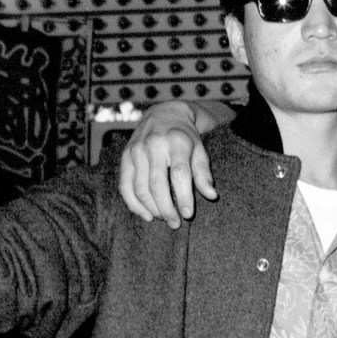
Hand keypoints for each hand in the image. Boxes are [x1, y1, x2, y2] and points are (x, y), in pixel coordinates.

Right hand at [119, 100, 215, 226]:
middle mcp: (153, 145)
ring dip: (152, 209)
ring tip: (165, 218)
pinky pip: (125, 186)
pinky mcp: (125, 157)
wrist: (163, 114)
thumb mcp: (200, 151)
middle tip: (175, 223)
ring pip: (139, 188)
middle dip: (166, 208)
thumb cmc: (186, 137)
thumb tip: (211, 196)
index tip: (187, 214)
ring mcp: (136, 151)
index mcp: (176, 142)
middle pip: (157, 185)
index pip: (179, 174)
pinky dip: (134, 204)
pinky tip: (147, 215)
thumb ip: (204, 174)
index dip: (183, 197)